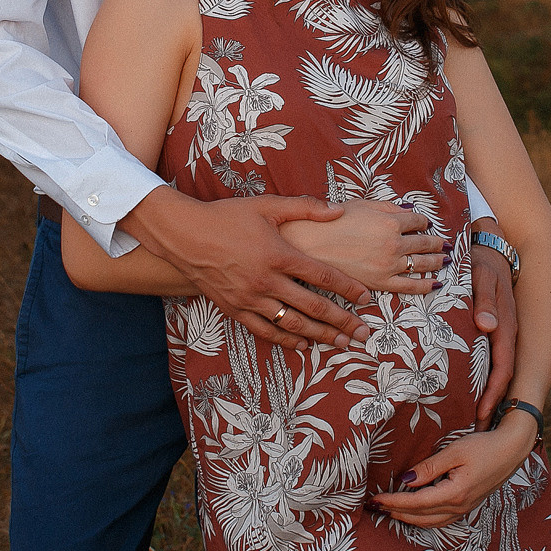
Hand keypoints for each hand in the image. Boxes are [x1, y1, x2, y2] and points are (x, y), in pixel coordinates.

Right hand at [121, 186, 370, 349]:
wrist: (184, 235)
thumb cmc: (226, 217)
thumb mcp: (266, 205)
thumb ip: (305, 207)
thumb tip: (338, 211)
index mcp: (279, 254)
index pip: (323, 276)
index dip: (348, 289)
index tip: (366, 299)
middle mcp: (267, 281)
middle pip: (313, 307)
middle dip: (342, 321)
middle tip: (363, 333)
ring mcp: (250, 298)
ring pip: (292, 324)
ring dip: (320, 335)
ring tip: (341, 343)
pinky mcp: (235, 309)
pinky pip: (265, 331)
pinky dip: (287, 340)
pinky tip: (304, 344)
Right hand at [283, 201, 446, 295]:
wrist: (308, 245)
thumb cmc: (331, 221)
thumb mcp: (360, 204)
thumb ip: (386, 207)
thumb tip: (407, 209)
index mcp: (390, 221)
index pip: (417, 221)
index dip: (423, 222)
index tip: (426, 224)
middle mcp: (394, 243)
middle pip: (424, 243)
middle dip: (437, 242)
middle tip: (446, 243)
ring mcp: (388, 265)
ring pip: (422, 265)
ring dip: (437, 261)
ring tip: (445, 260)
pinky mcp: (380, 283)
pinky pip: (410, 287)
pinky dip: (426, 285)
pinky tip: (434, 283)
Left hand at [369, 413, 538, 528]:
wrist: (512, 449)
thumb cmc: (485, 446)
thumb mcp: (455, 451)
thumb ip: (429, 467)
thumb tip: (406, 481)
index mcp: (455, 493)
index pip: (416, 503)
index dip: (393, 502)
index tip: (375, 499)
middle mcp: (459, 506)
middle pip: (420, 517)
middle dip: (396, 513)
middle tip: (375, 506)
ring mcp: (464, 508)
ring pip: (430, 522)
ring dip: (408, 518)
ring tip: (389, 511)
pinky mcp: (467, 505)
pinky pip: (440, 519)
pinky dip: (423, 518)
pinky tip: (414, 511)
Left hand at [468, 222, 519, 426]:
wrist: (491, 246)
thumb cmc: (483, 262)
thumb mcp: (481, 278)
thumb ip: (484, 301)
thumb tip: (487, 326)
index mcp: (505, 325)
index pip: (502, 367)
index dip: (494, 393)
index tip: (481, 414)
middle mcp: (505, 333)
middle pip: (501, 375)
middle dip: (491, 403)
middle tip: (474, 429)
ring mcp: (499, 332)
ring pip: (496, 369)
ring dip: (487, 393)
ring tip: (471, 419)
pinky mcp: (492, 328)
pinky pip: (490, 357)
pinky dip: (483, 376)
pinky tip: (469, 388)